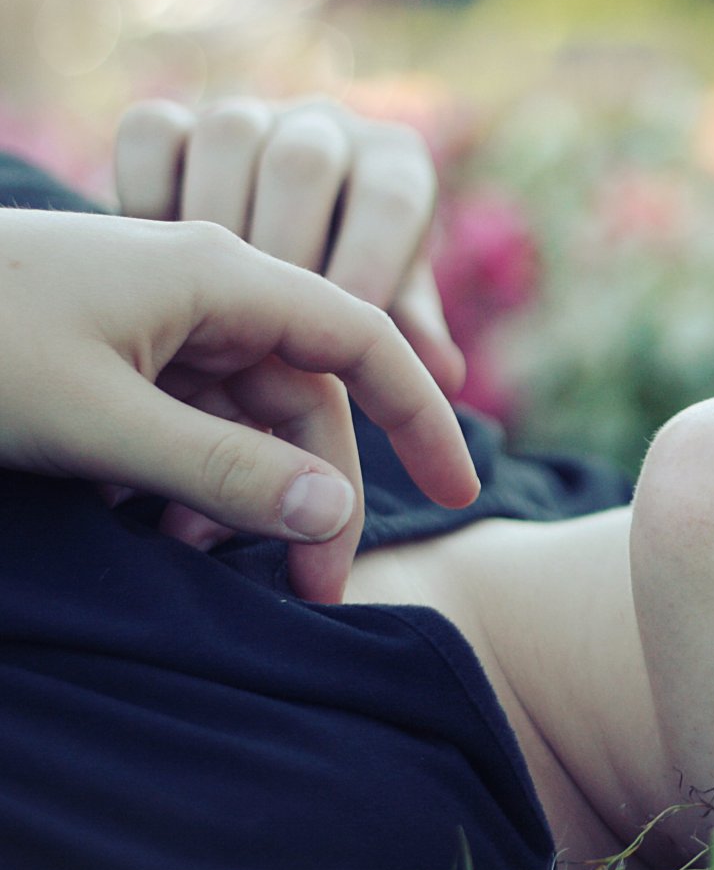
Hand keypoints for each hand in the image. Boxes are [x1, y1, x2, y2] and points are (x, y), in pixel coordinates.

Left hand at [0, 208, 479, 603]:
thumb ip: (223, 471)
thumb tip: (332, 518)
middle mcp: (201, 286)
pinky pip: (185, 418)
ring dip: (235, 495)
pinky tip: (141, 522)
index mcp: (217, 275)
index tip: (464, 496)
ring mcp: (154, 317)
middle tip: (305, 594)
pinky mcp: (112, 349)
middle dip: (313, 495)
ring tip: (181, 554)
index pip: (361, 340)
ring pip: (243, 416)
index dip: (421, 417)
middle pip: (304, 397)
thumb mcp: (94, 425)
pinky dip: (182, 478)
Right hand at [113, 97, 465, 394]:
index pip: (391, 198)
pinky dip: (147, 191)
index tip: (346, 328)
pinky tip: (152, 265)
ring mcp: (246, 115)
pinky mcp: (174, 119)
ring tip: (203, 302)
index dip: (369, 264)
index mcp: (393, 162)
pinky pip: (152, 131)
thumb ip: (411, 333)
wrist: (275, 248)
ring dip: (214, 223)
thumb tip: (444, 374)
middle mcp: (324, 127)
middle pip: (304, 163)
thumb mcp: (388, 308)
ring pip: (228, 137)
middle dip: (283, 249)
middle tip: (264, 326)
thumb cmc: (349, 288)